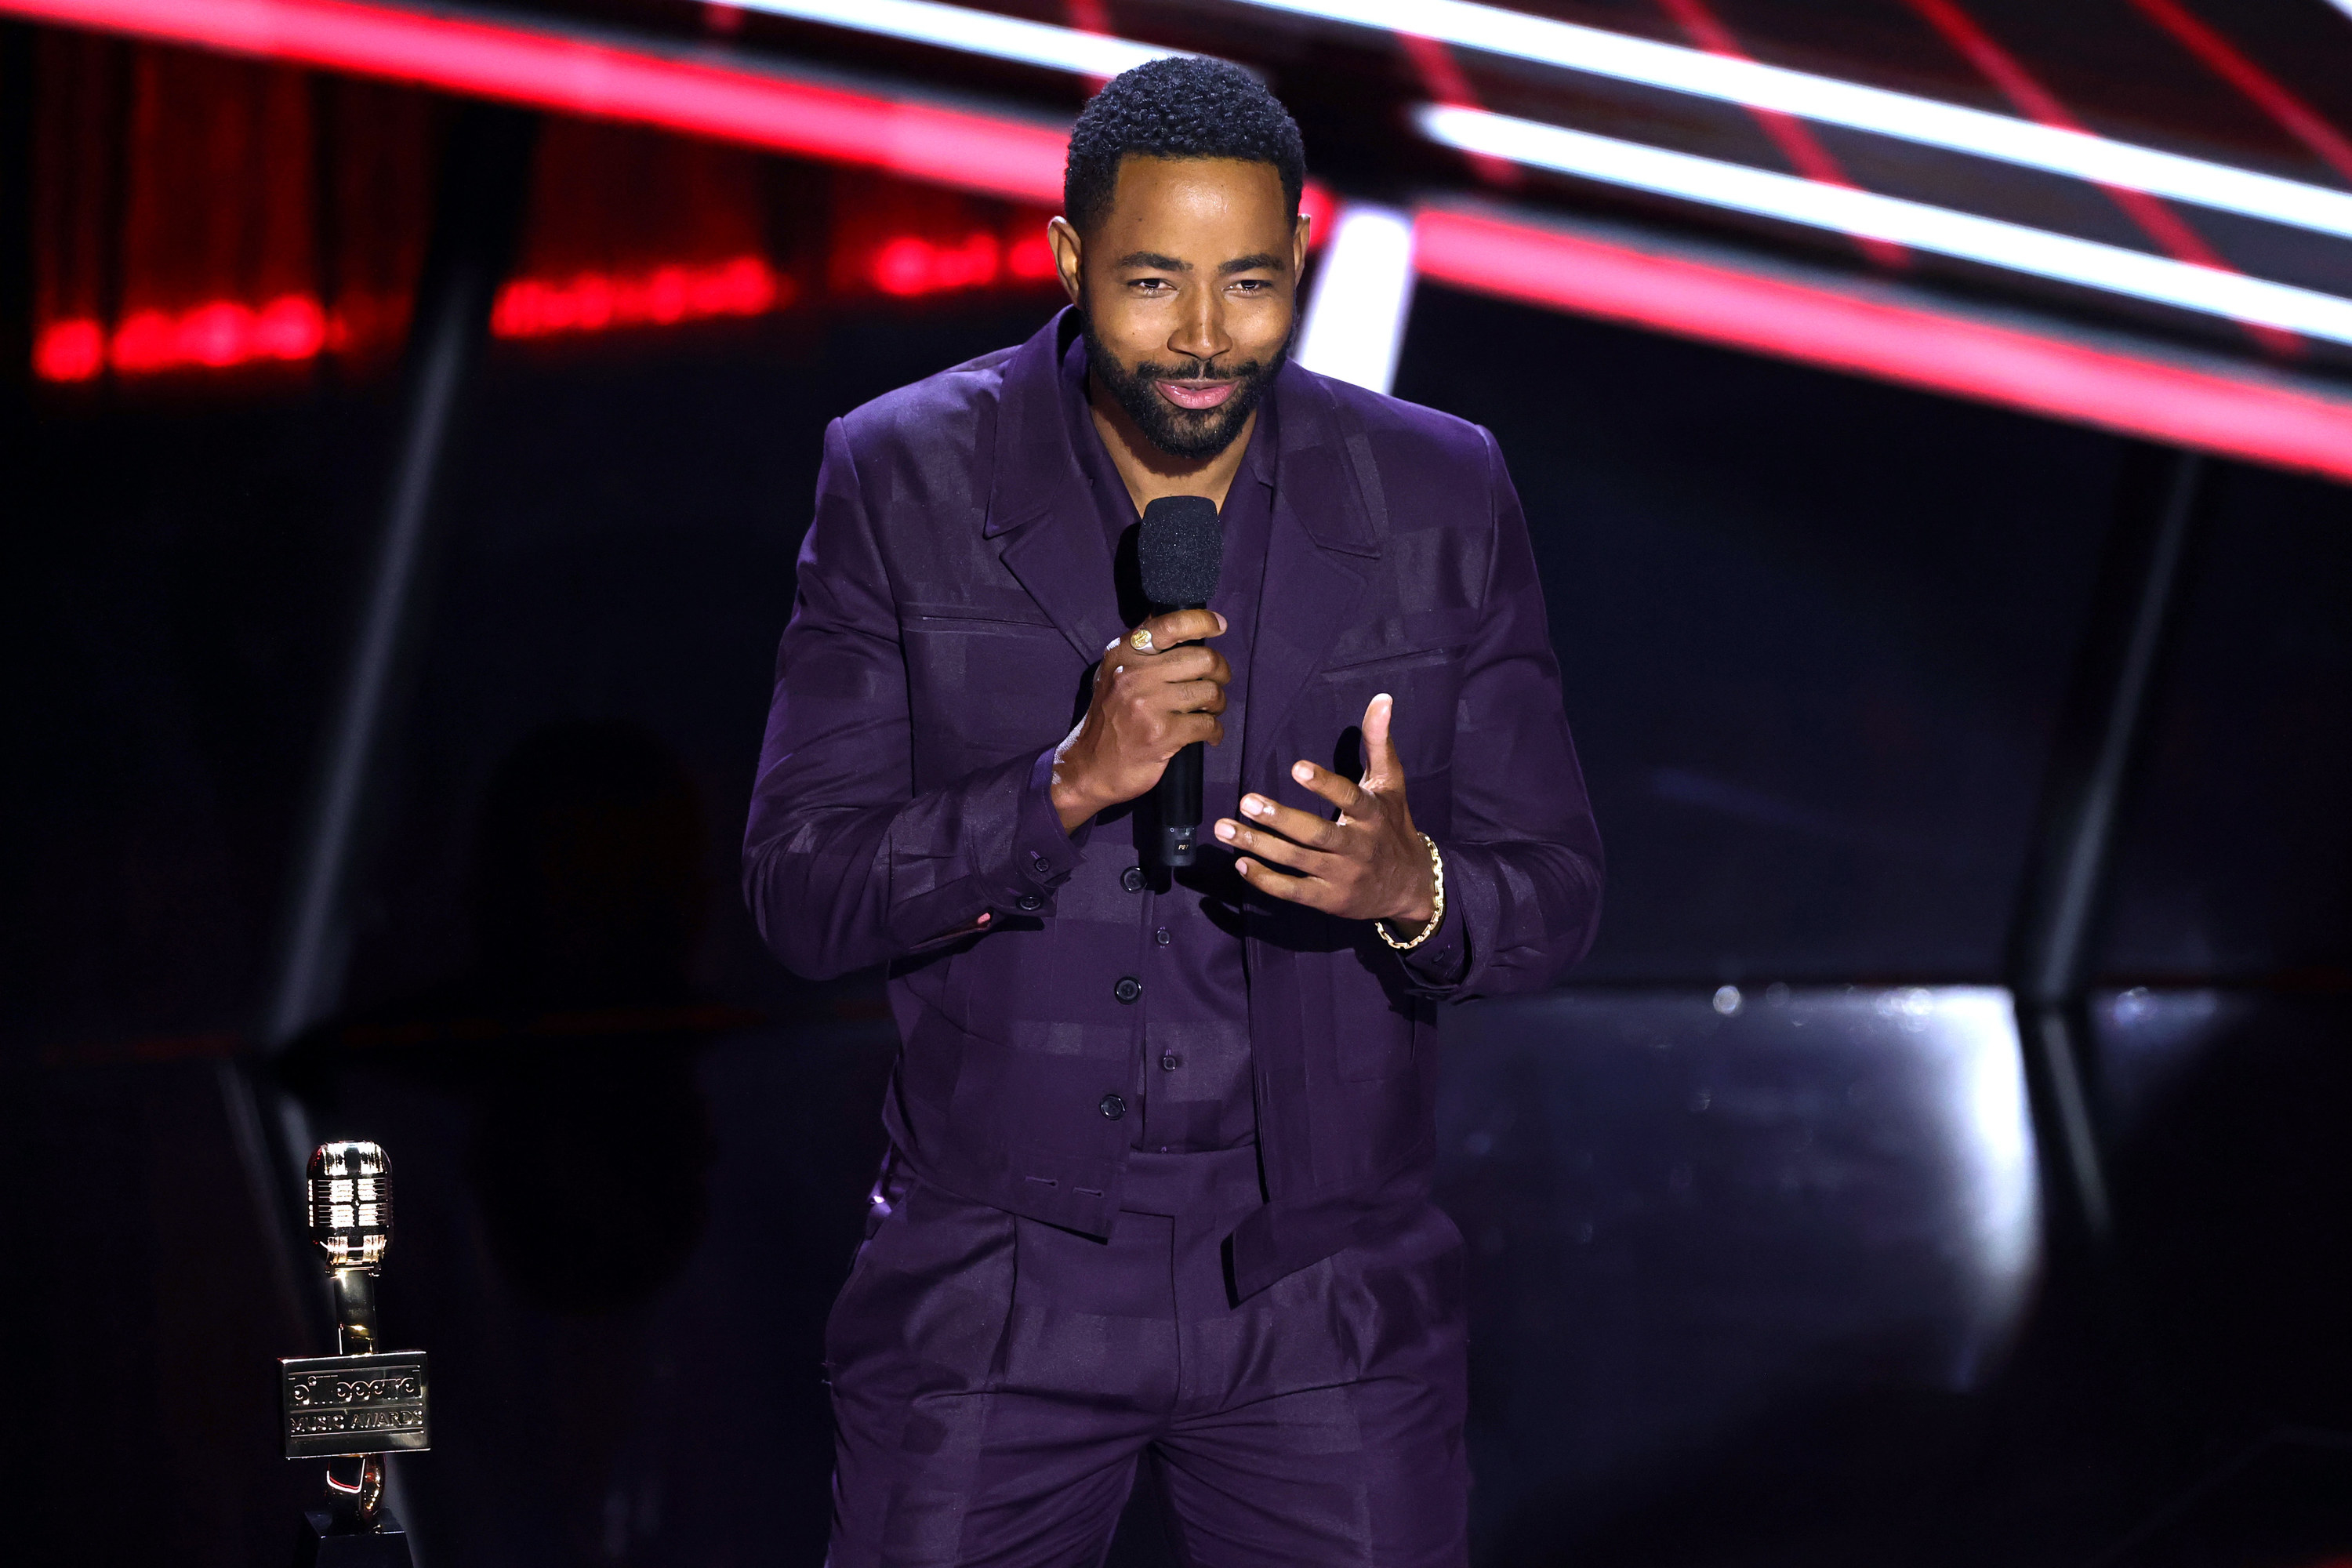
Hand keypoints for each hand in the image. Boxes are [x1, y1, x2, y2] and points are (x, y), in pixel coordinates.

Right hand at [1050, 609, 1231, 831]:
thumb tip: (1176, 617)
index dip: (1201, 621)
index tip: (1219, 625)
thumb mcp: (1114, 673)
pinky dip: (1216, 730)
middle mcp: (1133, 675)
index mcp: (1123, 654)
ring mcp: (1147, 705)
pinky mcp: (1162, 734)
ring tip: (1212, 710)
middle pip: (1202, 659)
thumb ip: (1142, 648)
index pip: (1169, 625)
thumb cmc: (1109, 718)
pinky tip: (1210, 734)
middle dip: (1220, 670)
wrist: (1089, 766)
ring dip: (1219, 702)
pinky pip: (1207, 724)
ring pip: (1209, 692)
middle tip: (1219, 680)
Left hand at [1213, 693, 1436, 927]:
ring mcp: (1342, 876)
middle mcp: (1357, 847)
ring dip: (1259, 845)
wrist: (1410, 887)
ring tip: (1225, 829)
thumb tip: (1382, 698)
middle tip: (1245, 801)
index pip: (1349, 797)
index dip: (1324, 784)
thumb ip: (1379, 742)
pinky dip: (1266, 880)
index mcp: (1372, 815)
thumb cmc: (1392, 826)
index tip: (1296, 767)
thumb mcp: (1390, 785)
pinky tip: (1241, 862)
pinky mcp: (1328, 899)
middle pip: (1315, 833)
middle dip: (1279, 818)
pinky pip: (1293, 892)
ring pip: (1296, 861)